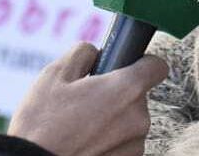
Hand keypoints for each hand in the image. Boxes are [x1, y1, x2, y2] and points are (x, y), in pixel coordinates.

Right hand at [8, 43, 167, 155]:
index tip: (125, 66)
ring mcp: (135, 145)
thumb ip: (83, 53)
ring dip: (112, 120)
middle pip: (137, 96)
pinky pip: (123, 143)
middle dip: (115, 94)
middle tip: (85, 101)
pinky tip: (84, 143)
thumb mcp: (54, 75)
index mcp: (126, 89)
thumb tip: (95, 53)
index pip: (157, 66)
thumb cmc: (42, 125)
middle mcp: (138, 118)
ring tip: (79, 126)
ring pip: (129, 121)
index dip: (142, 62)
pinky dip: (108, 141)